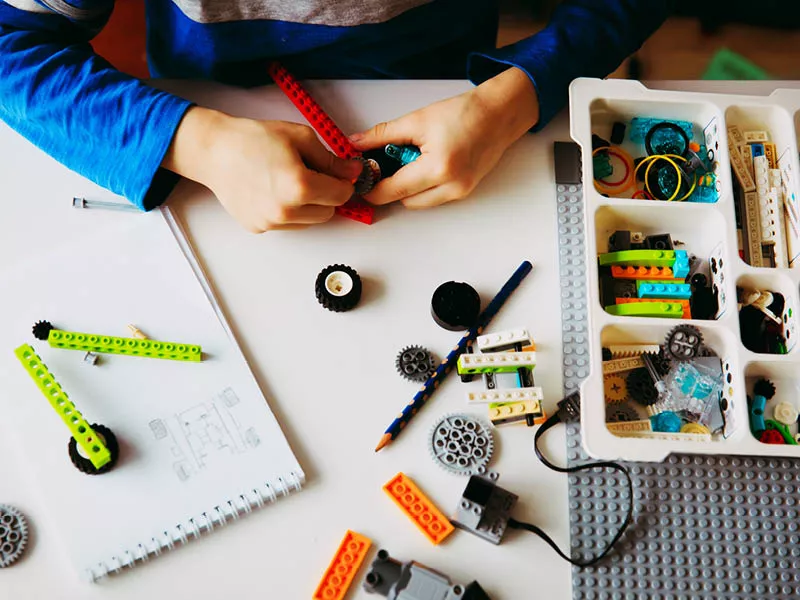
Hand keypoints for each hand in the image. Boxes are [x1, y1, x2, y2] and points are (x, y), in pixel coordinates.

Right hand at [164, 107, 362, 231]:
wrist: (214, 151)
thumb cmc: (253, 139)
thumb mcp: (300, 137)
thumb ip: (331, 159)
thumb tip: (353, 172)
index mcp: (299, 187)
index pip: (342, 195)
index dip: (343, 181)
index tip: (339, 173)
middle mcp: (286, 211)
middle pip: (328, 212)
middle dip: (327, 195)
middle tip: (312, 174)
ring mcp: (271, 223)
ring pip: (310, 221)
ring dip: (309, 205)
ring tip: (289, 181)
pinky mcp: (259, 228)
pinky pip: (288, 224)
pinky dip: (290, 211)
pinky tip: (274, 190)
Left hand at [350, 67, 539, 207]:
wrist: (499, 114)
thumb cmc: (464, 113)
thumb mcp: (417, 120)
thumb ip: (382, 135)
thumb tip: (357, 144)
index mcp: (438, 168)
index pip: (393, 190)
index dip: (372, 189)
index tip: (360, 182)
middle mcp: (451, 186)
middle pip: (404, 200)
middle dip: (390, 186)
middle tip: (383, 165)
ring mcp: (460, 192)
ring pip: (418, 202)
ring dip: (407, 187)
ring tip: (409, 160)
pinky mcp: (464, 192)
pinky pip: (433, 197)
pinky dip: (423, 185)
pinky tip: (424, 164)